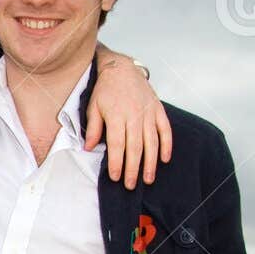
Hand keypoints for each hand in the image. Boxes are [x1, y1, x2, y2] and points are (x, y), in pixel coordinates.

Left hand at [85, 47, 172, 189]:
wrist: (121, 68)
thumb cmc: (105, 89)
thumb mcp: (93, 107)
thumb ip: (92, 128)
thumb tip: (88, 148)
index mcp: (116, 116)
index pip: (117, 144)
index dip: (116, 162)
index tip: (116, 177)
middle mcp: (134, 115)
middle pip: (135, 147)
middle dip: (133, 168)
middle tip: (131, 185)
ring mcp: (148, 113)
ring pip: (151, 142)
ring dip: (150, 162)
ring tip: (148, 179)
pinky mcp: (158, 110)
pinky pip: (165, 130)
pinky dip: (166, 145)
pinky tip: (164, 159)